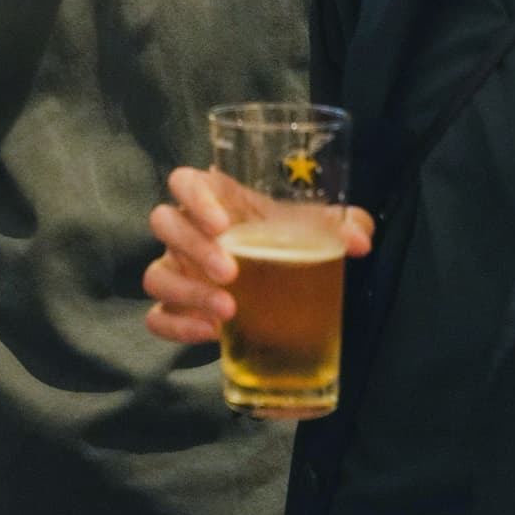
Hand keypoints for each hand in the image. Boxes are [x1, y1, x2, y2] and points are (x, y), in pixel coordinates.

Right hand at [143, 166, 373, 344]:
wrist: (283, 282)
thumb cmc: (288, 239)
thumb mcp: (314, 227)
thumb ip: (341, 224)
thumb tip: (359, 238)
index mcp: (214, 199)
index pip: (184, 181)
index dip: (194, 197)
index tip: (221, 223)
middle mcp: (187, 231)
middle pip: (165, 224)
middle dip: (193, 247)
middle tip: (231, 271)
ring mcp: (177, 270)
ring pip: (155, 274)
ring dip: (186, 291)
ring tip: (227, 311)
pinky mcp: (175, 307)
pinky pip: (156, 317)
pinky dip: (177, 326)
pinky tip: (211, 333)